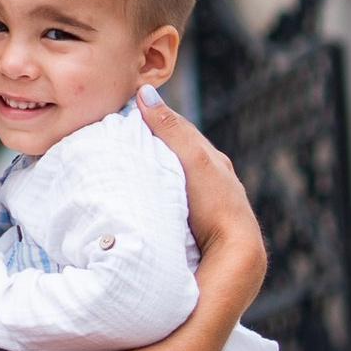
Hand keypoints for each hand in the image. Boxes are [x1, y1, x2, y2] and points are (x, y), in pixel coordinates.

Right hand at [138, 88, 261, 280]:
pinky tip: (140, 198)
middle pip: (177, 154)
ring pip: (173, 178)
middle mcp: (214, 180)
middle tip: (116, 137)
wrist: (233, 256)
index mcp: (215, 161)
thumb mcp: (194, 161)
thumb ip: (172, 131)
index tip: (124, 111)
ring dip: (152, 170)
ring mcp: (205, 205)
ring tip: (123, 167)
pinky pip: (171, 200)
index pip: (180, 130)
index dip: (154, 117)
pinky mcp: (195, 227)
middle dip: (152, 143)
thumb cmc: (216, 205)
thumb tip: (145, 94)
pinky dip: (156, 192)